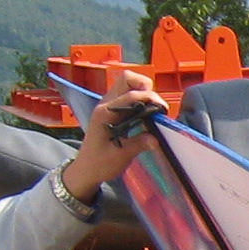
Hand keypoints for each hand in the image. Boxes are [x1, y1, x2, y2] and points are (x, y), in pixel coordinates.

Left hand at [59, 68, 163, 204]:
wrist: (86, 170)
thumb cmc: (100, 164)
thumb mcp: (121, 156)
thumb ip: (139, 144)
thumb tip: (156, 138)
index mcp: (105, 113)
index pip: (130, 95)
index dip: (149, 98)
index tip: (162, 110)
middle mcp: (106, 104)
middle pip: (127, 79)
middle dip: (145, 87)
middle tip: (155, 105)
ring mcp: (109, 105)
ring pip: (127, 84)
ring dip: (142, 91)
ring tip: (152, 109)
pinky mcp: (113, 110)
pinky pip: (127, 94)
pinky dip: (139, 98)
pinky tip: (146, 113)